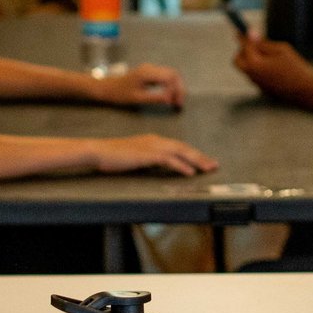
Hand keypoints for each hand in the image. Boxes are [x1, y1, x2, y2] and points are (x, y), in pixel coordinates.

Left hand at [94, 63, 184, 108]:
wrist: (107, 87)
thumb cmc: (120, 94)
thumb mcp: (137, 98)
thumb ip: (155, 98)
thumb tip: (170, 100)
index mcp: (148, 73)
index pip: (170, 78)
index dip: (176, 90)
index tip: (175, 104)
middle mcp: (150, 68)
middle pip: (173, 74)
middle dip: (179, 88)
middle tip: (179, 103)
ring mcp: (150, 69)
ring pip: (170, 74)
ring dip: (176, 87)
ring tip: (176, 101)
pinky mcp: (149, 72)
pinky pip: (164, 76)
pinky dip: (170, 85)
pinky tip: (169, 96)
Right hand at [95, 134, 215, 175]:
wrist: (98, 151)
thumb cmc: (112, 156)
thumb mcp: (134, 157)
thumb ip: (148, 160)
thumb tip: (159, 168)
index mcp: (153, 140)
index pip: (178, 146)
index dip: (193, 153)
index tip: (204, 160)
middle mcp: (155, 140)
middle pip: (184, 147)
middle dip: (200, 156)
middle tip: (214, 165)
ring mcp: (152, 146)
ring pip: (181, 152)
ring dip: (196, 160)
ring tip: (208, 168)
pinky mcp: (147, 155)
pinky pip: (169, 160)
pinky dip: (182, 166)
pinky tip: (190, 172)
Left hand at [233, 35, 312, 96]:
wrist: (305, 89)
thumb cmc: (295, 67)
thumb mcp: (281, 49)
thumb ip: (263, 43)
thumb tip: (251, 35)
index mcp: (255, 64)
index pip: (244, 47)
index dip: (242, 37)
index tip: (240, 30)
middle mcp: (252, 75)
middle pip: (237, 61)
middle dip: (243, 51)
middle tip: (254, 45)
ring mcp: (256, 84)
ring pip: (247, 69)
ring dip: (252, 60)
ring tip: (271, 58)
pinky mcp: (262, 90)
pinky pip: (256, 76)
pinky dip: (260, 70)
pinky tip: (275, 69)